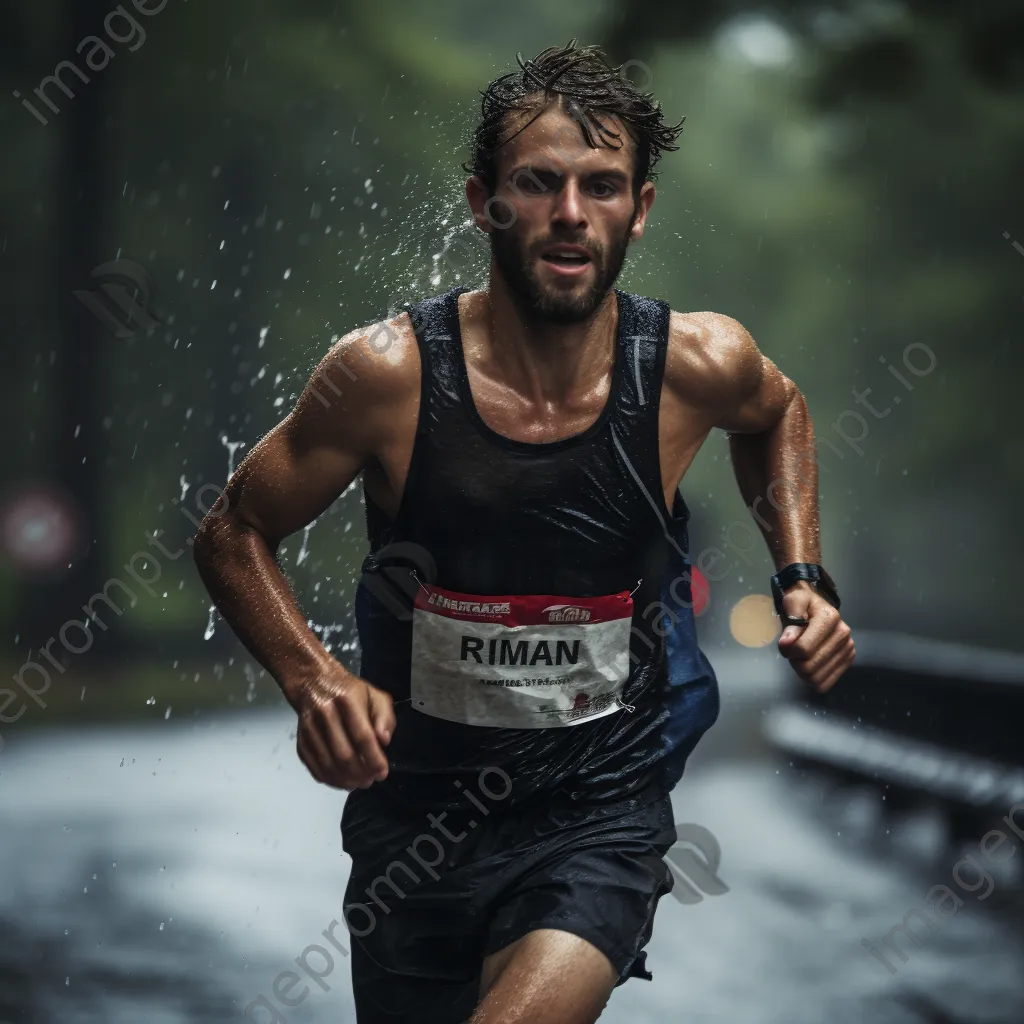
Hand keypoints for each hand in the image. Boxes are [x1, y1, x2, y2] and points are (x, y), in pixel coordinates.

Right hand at [289, 664, 395, 789]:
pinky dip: (329, 778)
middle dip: (360, 773)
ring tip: (359, 783)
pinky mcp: (300, 739)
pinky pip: (313, 765)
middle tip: (371, 780)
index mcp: (348, 700)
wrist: (314, 683)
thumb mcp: (375, 696)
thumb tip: (384, 741)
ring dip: (345, 780)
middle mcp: (325, 713)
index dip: (373, 758)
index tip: (382, 773)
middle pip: (343, 754)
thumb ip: (385, 718)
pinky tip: (342, 781)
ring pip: (327, 763)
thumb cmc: (349, 692)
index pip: (362, 736)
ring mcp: (310, 727)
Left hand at [776, 582, 854, 692]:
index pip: (803, 649)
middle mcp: (843, 634)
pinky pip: (826, 683)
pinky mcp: (849, 660)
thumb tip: (788, 642)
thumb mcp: (792, 601)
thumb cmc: (802, 603)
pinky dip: (814, 678)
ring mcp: (848, 648)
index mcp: (829, 618)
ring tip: (802, 656)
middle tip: (793, 651)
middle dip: (795, 662)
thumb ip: (791, 618)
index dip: (787, 650)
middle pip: (810, 667)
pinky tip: (811, 664)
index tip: (784, 643)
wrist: (817, 604)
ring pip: (817, 679)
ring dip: (803, 671)